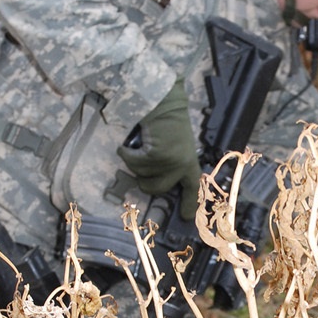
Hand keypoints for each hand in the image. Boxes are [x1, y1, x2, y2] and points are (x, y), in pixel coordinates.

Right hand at [117, 77, 200, 219]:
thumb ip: (170, 160)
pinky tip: (129, 142)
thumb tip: (153, 181)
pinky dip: (126, 152)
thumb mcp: (176, 143)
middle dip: (143, 179)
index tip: (187, 218)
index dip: (189, 204)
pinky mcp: (157, 156)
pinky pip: (133, 163)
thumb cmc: (167, 118)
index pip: (192, 189)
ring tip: (139, 143)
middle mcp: (182, 165)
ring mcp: (170, 162)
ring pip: (141, 175)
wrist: (162, 99)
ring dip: (133, 160)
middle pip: (156, 189)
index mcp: (189, 162)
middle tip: (140, 163)